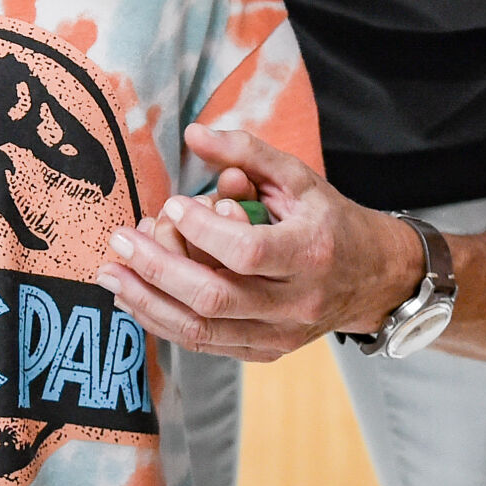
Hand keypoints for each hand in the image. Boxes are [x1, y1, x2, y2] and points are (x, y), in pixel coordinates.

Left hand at [97, 123, 424, 361]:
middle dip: (157, 268)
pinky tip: (136, 298)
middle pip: (214, 295)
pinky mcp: (264, 352)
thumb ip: (246, 152)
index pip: (246, 250)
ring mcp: (279, 335)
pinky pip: (205, 344)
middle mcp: (296, 302)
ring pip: (202, 329)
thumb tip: (191, 133)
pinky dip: (164, 323)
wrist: (373, 279)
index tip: (172, 204)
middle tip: (120, 240)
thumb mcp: (297, 177)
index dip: (202, 229)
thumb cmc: (329, 220)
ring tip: (111, 273)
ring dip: (148, 301)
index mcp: (310, 253)